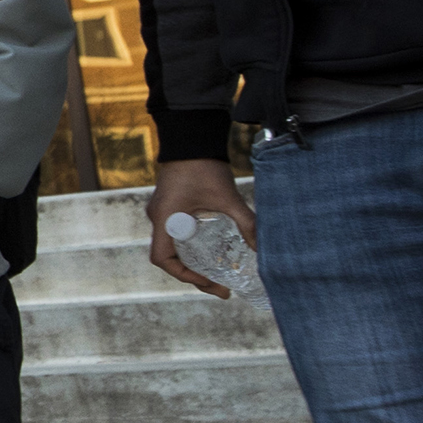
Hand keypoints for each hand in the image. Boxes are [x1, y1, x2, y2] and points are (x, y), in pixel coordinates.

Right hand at [148, 158, 256, 297]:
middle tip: (220, 286)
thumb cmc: (204, 165)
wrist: (191, 136)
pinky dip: (190, 245)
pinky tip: (210, 247)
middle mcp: (158, 217)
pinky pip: (175, 232)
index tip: (209, 280)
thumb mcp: (227, 197)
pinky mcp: (169, 204)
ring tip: (216, 272)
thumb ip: (246, 222)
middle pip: (169, 257)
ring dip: (191, 261)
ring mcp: (162, 210)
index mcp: (165, 218)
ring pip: (172, 245)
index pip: (163, 259)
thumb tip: (264, 248)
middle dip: (193, 274)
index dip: (184, 275)